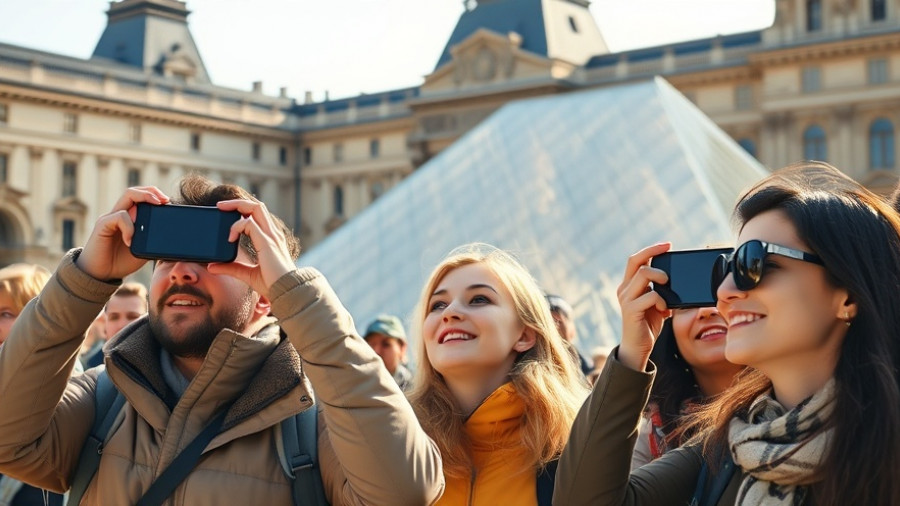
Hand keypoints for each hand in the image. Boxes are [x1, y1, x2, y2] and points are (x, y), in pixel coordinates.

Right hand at [76, 187, 169, 280]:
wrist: (101, 274)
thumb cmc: (121, 262)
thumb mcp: (143, 250)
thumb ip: (152, 240)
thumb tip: (171, 237)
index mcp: (129, 219)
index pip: (141, 198)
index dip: (155, 195)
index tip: (169, 202)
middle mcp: (119, 214)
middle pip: (134, 192)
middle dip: (152, 191)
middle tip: (165, 200)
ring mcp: (111, 218)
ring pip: (128, 196)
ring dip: (144, 198)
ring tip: (157, 205)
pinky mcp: (102, 225)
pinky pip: (119, 216)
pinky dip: (129, 227)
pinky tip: (131, 241)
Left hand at [207, 199, 295, 298]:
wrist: (286, 292)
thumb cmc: (272, 284)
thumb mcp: (247, 274)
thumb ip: (231, 268)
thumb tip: (212, 267)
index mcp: (271, 239)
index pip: (258, 214)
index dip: (243, 209)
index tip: (227, 214)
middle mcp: (273, 234)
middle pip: (257, 206)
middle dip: (237, 202)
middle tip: (220, 206)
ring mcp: (271, 236)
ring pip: (255, 208)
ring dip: (236, 205)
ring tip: (221, 210)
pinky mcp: (266, 242)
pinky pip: (248, 224)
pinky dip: (236, 226)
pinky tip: (229, 238)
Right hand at [616, 243, 670, 371]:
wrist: (637, 348)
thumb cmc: (648, 325)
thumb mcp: (656, 303)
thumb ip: (661, 290)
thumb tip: (676, 279)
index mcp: (629, 285)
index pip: (636, 260)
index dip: (651, 250)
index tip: (667, 245)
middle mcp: (624, 289)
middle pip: (636, 260)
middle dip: (654, 252)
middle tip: (669, 253)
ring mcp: (626, 299)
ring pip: (644, 274)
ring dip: (661, 277)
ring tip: (669, 288)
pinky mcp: (631, 310)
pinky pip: (651, 295)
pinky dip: (663, 300)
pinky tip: (665, 309)